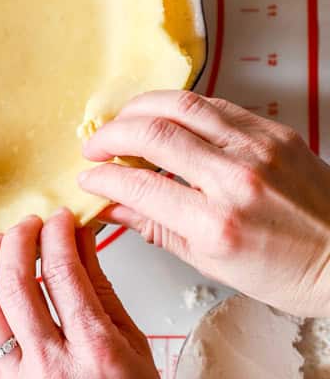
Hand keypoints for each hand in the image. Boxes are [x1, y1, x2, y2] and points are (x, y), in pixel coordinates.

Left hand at [0, 211, 185, 378]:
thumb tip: (81, 241)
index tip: (60, 219)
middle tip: (28, 224)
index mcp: (96, 354)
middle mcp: (53, 369)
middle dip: (18, 240)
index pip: (65, 275)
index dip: (57, 235)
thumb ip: (103, 290)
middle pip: (15, 285)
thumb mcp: (137, 347)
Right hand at [79, 91, 329, 317]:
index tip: (89, 178)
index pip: (138, 187)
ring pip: (180, 105)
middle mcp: (235, 180)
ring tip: (123, 123)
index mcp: (217, 225)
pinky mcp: (273, 131)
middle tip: (96, 146)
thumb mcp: (213, 265)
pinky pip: (215, 105)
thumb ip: (156, 229)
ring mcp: (257, 149)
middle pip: (152, 134)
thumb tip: (111, 209)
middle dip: (111, 136)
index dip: (103, 179)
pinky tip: (167, 118)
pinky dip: (181, 108)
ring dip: (139, 109)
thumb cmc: (288, 272)